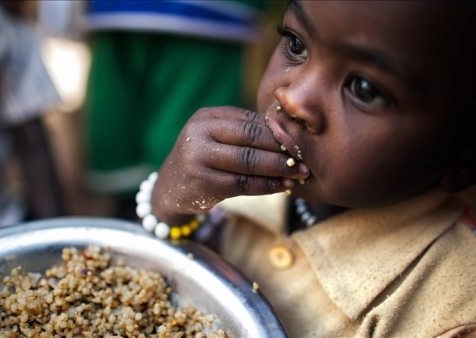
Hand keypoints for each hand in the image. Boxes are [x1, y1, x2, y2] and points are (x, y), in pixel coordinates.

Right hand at [150, 106, 309, 224]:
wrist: (169, 189)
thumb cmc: (203, 160)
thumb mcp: (216, 138)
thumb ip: (244, 133)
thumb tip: (291, 133)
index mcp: (207, 116)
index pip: (251, 120)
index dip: (279, 132)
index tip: (302, 141)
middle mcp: (200, 133)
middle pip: (251, 138)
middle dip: (283, 149)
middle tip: (306, 158)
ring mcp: (198, 157)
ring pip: (249, 162)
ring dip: (279, 169)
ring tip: (300, 173)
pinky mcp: (202, 183)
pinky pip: (243, 184)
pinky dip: (267, 186)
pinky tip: (283, 186)